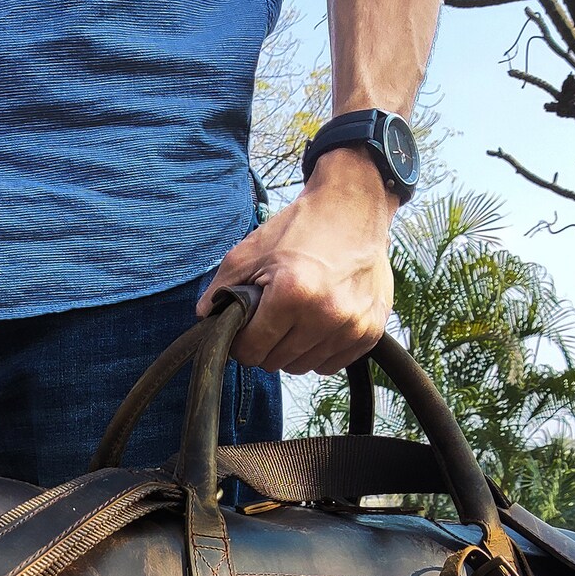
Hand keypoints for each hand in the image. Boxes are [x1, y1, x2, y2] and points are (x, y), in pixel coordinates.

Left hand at [196, 147, 399, 375]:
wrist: (354, 208)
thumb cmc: (302, 227)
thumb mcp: (251, 250)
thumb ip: (221, 287)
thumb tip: (204, 318)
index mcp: (292, 293)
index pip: (251, 351)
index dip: (241, 342)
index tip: (245, 327)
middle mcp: (326, 314)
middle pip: (275, 363)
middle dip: (266, 344)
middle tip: (272, 315)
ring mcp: (352, 326)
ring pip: (302, 367)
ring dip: (292, 349)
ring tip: (296, 315)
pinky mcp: (370, 332)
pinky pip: (329, 364)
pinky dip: (318, 350)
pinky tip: (318, 322)